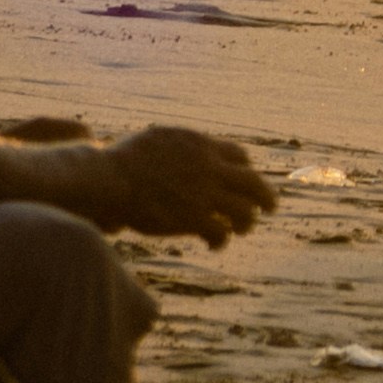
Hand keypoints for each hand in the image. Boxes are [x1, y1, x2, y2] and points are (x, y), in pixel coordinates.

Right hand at [73, 122, 274, 247]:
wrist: (110, 178)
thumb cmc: (125, 160)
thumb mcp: (160, 138)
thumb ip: (181, 145)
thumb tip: (184, 147)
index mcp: (201, 145)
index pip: (239, 155)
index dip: (246, 170)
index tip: (244, 181)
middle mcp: (209, 168)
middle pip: (254, 183)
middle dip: (267, 197)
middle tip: (271, 208)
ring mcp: (204, 194)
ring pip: (245, 211)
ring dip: (247, 222)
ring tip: (242, 229)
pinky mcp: (193, 219)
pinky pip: (221, 233)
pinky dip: (222, 240)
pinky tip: (214, 244)